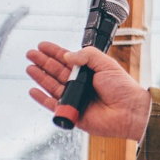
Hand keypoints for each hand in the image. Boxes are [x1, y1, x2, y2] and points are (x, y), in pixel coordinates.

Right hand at [26, 41, 152, 139]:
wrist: (130, 111)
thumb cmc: (123, 88)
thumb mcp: (106, 63)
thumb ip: (87, 55)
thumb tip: (67, 56)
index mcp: (89, 72)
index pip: (68, 59)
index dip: (54, 52)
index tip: (42, 45)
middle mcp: (81, 84)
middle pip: (57, 71)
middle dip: (43, 62)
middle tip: (30, 54)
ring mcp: (76, 99)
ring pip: (53, 86)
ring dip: (40, 77)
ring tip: (29, 68)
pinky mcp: (72, 113)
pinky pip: (54, 106)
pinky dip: (42, 99)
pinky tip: (33, 90)